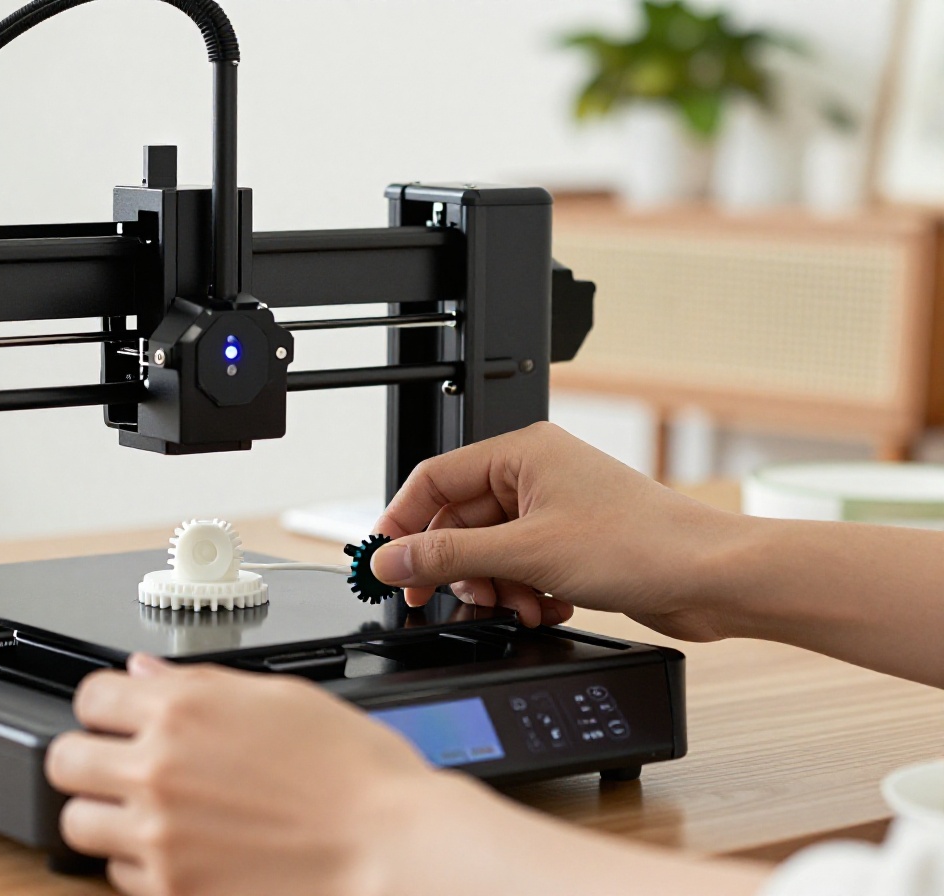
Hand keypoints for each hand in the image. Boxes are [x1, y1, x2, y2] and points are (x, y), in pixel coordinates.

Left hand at [47, 654, 474, 895]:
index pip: (90, 696)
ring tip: (146, 815)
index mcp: (183, 708)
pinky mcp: (171, 890)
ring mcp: (159, 835)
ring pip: (77, 823)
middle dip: (87, 759)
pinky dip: (140, 864)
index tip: (118, 717)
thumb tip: (146, 672)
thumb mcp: (283, 698)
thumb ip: (200, 684)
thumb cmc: (358, 777)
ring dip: (105, 816)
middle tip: (117, 766)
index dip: (106, 706)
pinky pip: (118, 875)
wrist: (392, 852)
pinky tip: (181, 852)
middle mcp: (158, 768)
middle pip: (63, 759)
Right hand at [370, 422, 743, 638]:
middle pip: (459, 522)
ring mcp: (555, 511)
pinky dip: (524, 594)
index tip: (384, 564)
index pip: (433, 480)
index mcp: (521, 453)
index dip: (401, 523)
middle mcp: (536, 475)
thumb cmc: (642, 544)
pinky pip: (520, 570)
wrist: (712, 578)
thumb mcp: (525, 554)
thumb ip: (448, 557)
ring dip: (495, 587)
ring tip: (517, 606)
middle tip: (442, 599)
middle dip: (457, 567)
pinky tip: (546, 607)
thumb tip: (390, 560)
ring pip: (489, 552)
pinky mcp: (573, 545)